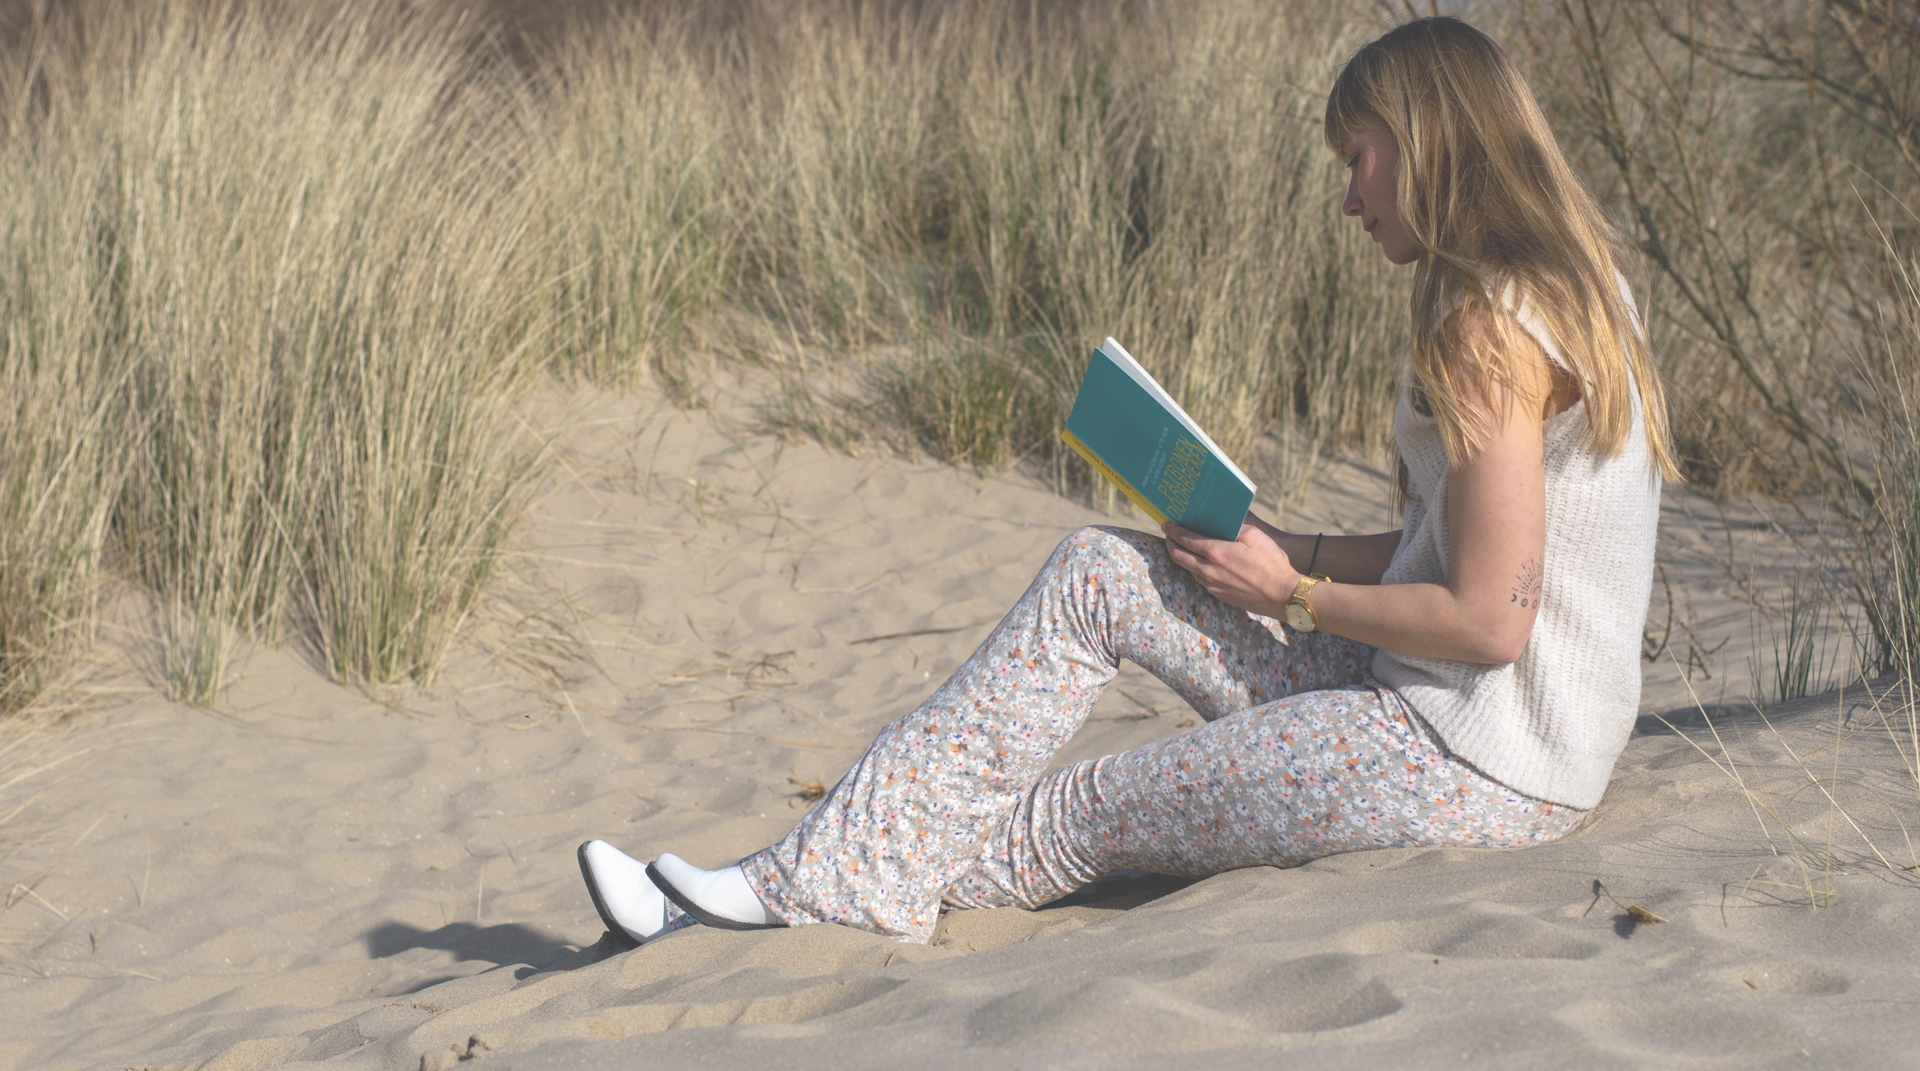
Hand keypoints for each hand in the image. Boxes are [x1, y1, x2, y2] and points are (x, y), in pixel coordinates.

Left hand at [1161, 521, 1299, 618]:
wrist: (1283, 595)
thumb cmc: (1272, 563)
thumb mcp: (1254, 535)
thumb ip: (1234, 527)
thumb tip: (1221, 523)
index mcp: (1216, 552)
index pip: (1185, 539)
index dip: (1173, 531)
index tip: (1166, 524)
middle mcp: (1209, 570)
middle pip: (1179, 556)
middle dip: (1170, 544)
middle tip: (1168, 535)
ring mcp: (1213, 585)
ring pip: (1188, 569)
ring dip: (1181, 557)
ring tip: (1182, 548)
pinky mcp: (1220, 595)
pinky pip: (1201, 579)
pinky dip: (1194, 568)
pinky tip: (1201, 563)